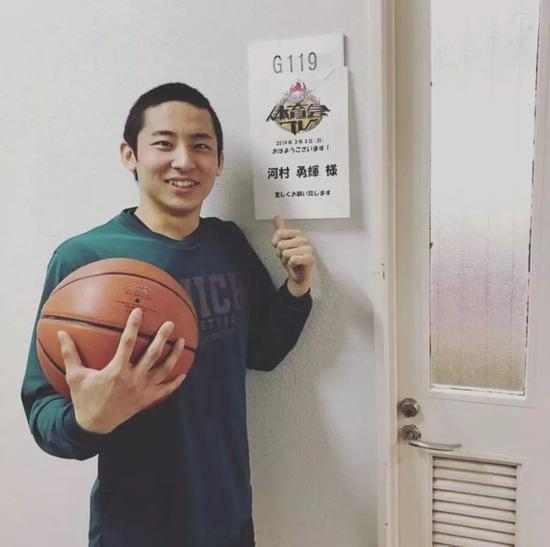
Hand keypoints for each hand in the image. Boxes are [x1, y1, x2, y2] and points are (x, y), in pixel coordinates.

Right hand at [57, 307, 186, 433]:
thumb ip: (70, 354)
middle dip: (162, 337)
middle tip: (170, 323)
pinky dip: (175, 382)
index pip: (127, 343)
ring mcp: (143, 390)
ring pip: (164, 370)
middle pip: (153, 354)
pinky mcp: (147, 400)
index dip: (133, 326)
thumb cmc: (85, 399)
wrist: (94, 426)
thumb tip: (61, 333)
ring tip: (182, 341)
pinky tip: (183, 373)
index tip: (138, 311)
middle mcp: (133, 379)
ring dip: (174, 355)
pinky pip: (166, 390)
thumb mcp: (76, 376)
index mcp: (117, 371)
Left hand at [272, 216, 314, 296]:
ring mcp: (308, 248)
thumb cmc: (292, 259)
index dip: (275, 243)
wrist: (298, 275)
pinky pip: (293, 259)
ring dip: (285, 260)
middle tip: (287, 256)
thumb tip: (277, 217)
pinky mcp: (310, 258)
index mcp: (297, 233)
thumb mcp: (283, 243)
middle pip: (281, 244)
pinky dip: (291, 264)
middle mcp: (303, 239)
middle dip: (280, 253)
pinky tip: (295, 264)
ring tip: (291, 260)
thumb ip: (281, 230)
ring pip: (286, 252)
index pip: (279, 232)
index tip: (280, 247)